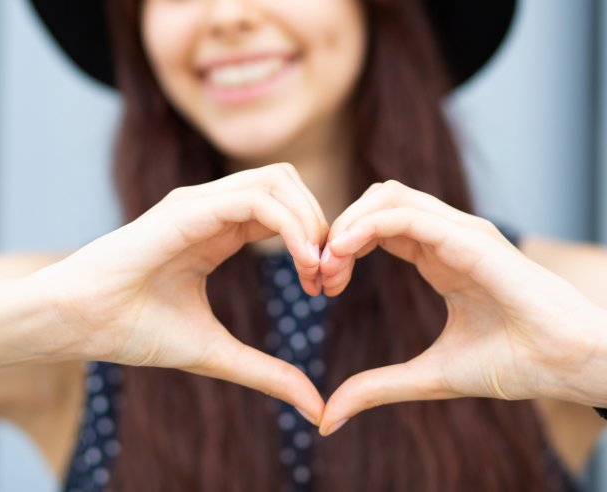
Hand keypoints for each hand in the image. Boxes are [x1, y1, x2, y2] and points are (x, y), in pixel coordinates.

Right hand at [27, 163, 327, 422]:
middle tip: (329, 279)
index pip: (285, 210)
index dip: (316, 242)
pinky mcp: (187, 209)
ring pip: (279, 180)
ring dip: (311, 221)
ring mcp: (198, 203)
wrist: (78, 323)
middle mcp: (211, 208)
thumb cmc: (133, 332)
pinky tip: (302, 263)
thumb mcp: (215, 353)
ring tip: (316, 271)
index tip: (326, 289)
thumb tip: (315, 405)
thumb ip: (265, 371)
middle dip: (322, 226)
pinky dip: (291, 224)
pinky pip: (256, 198)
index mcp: (218, 231)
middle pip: (290, 185)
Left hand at [317, 180, 606, 434]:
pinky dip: (368, 226)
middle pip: (376, 202)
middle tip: (318, 271)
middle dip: (338, 229)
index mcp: (438, 257)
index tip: (321, 285)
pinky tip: (343, 252)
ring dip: (348, 223)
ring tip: (328, 262)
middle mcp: (446, 237)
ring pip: (387, 197)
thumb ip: (377, 387)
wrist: (568, 366)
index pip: (376, 227)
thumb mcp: (428, 376)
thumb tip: (328, 416)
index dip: (341, 248)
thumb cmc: (513, 365)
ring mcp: (460, 233)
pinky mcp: (472, 240)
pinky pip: (408, 215)